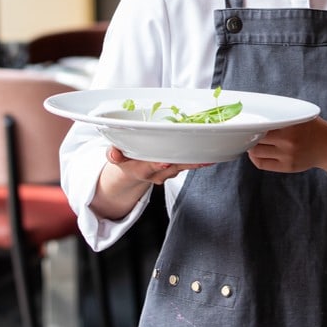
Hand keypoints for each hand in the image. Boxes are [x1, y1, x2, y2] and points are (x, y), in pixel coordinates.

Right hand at [90, 147, 214, 220]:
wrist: (132, 173)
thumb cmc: (125, 160)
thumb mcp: (115, 157)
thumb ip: (114, 154)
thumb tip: (114, 153)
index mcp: (141, 169)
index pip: (149, 167)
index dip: (157, 165)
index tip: (164, 161)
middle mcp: (157, 173)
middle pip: (172, 167)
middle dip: (184, 163)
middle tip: (197, 159)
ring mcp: (169, 171)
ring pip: (183, 166)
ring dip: (196, 162)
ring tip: (209, 157)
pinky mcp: (177, 167)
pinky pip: (189, 164)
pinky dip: (199, 161)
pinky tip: (212, 157)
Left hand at [247, 117, 326, 172]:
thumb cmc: (312, 127)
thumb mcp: (299, 116)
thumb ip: (281, 114)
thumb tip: (257, 110)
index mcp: (290, 126)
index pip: (261, 126)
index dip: (251, 125)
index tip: (247, 123)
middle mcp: (288, 142)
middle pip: (256, 140)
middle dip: (250, 135)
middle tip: (248, 132)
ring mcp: (287, 156)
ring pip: (256, 153)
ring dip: (251, 147)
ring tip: (252, 141)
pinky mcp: (287, 167)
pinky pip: (262, 164)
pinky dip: (255, 158)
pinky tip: (256, 152)